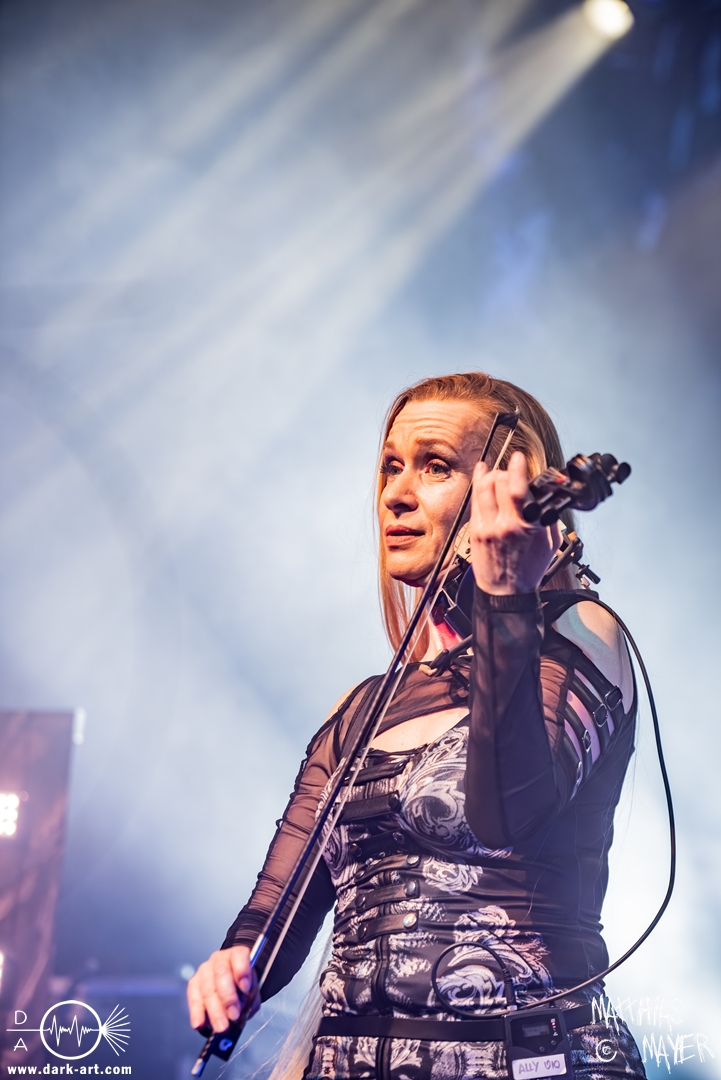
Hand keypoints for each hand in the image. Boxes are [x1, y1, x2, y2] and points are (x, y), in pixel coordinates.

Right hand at [186, 946, 259, 1032]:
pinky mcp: (194, 984)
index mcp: (237, 955)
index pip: (239, 956)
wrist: (232, 980)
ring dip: (215, 1012)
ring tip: (221, 1027)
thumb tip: (243, 1014)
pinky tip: (201, 1024)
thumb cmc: (243, 983)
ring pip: (208, 990)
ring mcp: (204, 971)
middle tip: (234, 1016)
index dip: (242, 972)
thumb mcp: (253, 988)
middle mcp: (219, 960)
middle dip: (228, 998)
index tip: (245, 988)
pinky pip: (193, 998)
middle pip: (221, 975)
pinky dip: (197, 1013)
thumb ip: (250, 998)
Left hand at [470, 451, 560, 594]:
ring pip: (484, 488)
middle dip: (506, 472)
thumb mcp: (550, 544)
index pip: (520, 490)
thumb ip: (548, 518)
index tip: (518, 459)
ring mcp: (488, 527)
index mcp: (528, 527)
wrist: (506, 593)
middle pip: (500, 483)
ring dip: (491, 475)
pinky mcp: (476, 531)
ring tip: (496, 473)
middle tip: (511, 472)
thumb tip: (546, 497)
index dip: (518, 469)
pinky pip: (475, 500)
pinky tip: (482, 474)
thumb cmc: (528, 570)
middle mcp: (506, 525)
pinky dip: (479, 483)